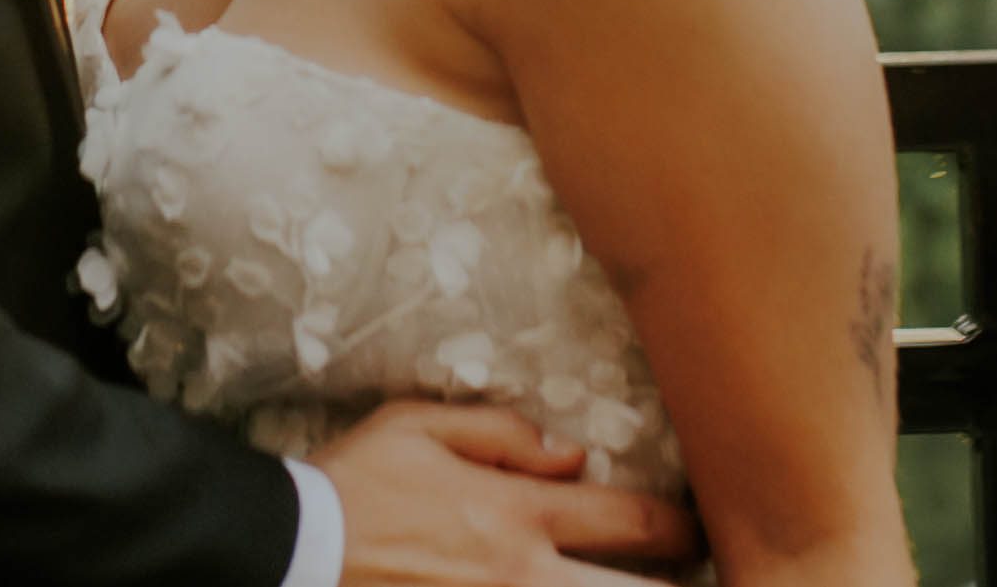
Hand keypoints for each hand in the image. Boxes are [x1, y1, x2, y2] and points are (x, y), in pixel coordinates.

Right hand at [317, 399, 698, 584]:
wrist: (295, 552)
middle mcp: (523, 575)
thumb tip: (572, 453)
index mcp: (515, 512)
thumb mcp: (420, 425)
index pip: (628, 521)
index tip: (699, 527)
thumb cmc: (357, 483)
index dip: (679, 527)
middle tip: (701, 580)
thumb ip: (503, 433)